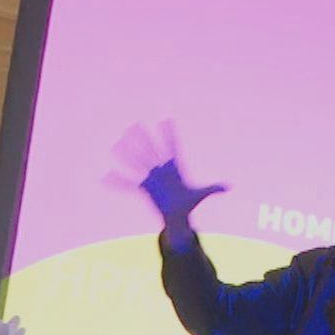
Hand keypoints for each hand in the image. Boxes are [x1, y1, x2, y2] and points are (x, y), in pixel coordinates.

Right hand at [111, 122, 227, 236]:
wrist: (178, 215)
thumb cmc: (189, 203)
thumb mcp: (201, 194)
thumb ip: (213, 189)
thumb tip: (229, 187)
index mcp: (175, 168)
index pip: (172, 147)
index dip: (170, 134)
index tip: (167, 120)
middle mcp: (161, 170)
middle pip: (151, 150)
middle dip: (143, 138)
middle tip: (135, 124)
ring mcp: (151, 178)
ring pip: (137, 162)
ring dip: (127, 154)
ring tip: (117, 144)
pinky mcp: (143, 189)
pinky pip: (128, 184)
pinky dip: (117, 182)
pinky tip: (105, 178)